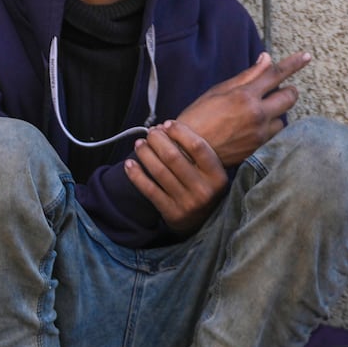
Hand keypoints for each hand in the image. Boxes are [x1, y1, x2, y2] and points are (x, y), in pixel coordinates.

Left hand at [124, 120, 228, 234]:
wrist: (200, 222)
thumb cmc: (201, 186)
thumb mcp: (210, 171)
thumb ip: (195, 150)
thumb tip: (164, 127)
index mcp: (217, 176)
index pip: (197, 146)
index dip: (179, 132)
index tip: (167, 124)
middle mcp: (204, 190)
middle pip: (174, 157)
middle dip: (157, 140)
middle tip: (150, 133)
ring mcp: (187, 203)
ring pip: (159, 171)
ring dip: (145, 153)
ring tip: (139, 144)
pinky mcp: (171, 213)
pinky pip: (149, 190)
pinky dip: (136, 175)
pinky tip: (129, 164)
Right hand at [176, 51, 309, 166]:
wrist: (187, 153)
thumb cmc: (197, 118)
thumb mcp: (217, 91)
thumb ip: (246, 76)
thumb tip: (266, 59)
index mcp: (245, 96)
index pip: (275, 74)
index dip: (294, 63)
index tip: (307, 56)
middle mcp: (257, 114)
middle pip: (289, 97)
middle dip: (287, 91)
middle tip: (278, 92)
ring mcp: (260, 134)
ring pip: (283, 119)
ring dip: (275, 114)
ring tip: (256, 116)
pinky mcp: (259, 149)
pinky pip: (274, 136)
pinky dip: (268, 130)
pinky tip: (252, 130)